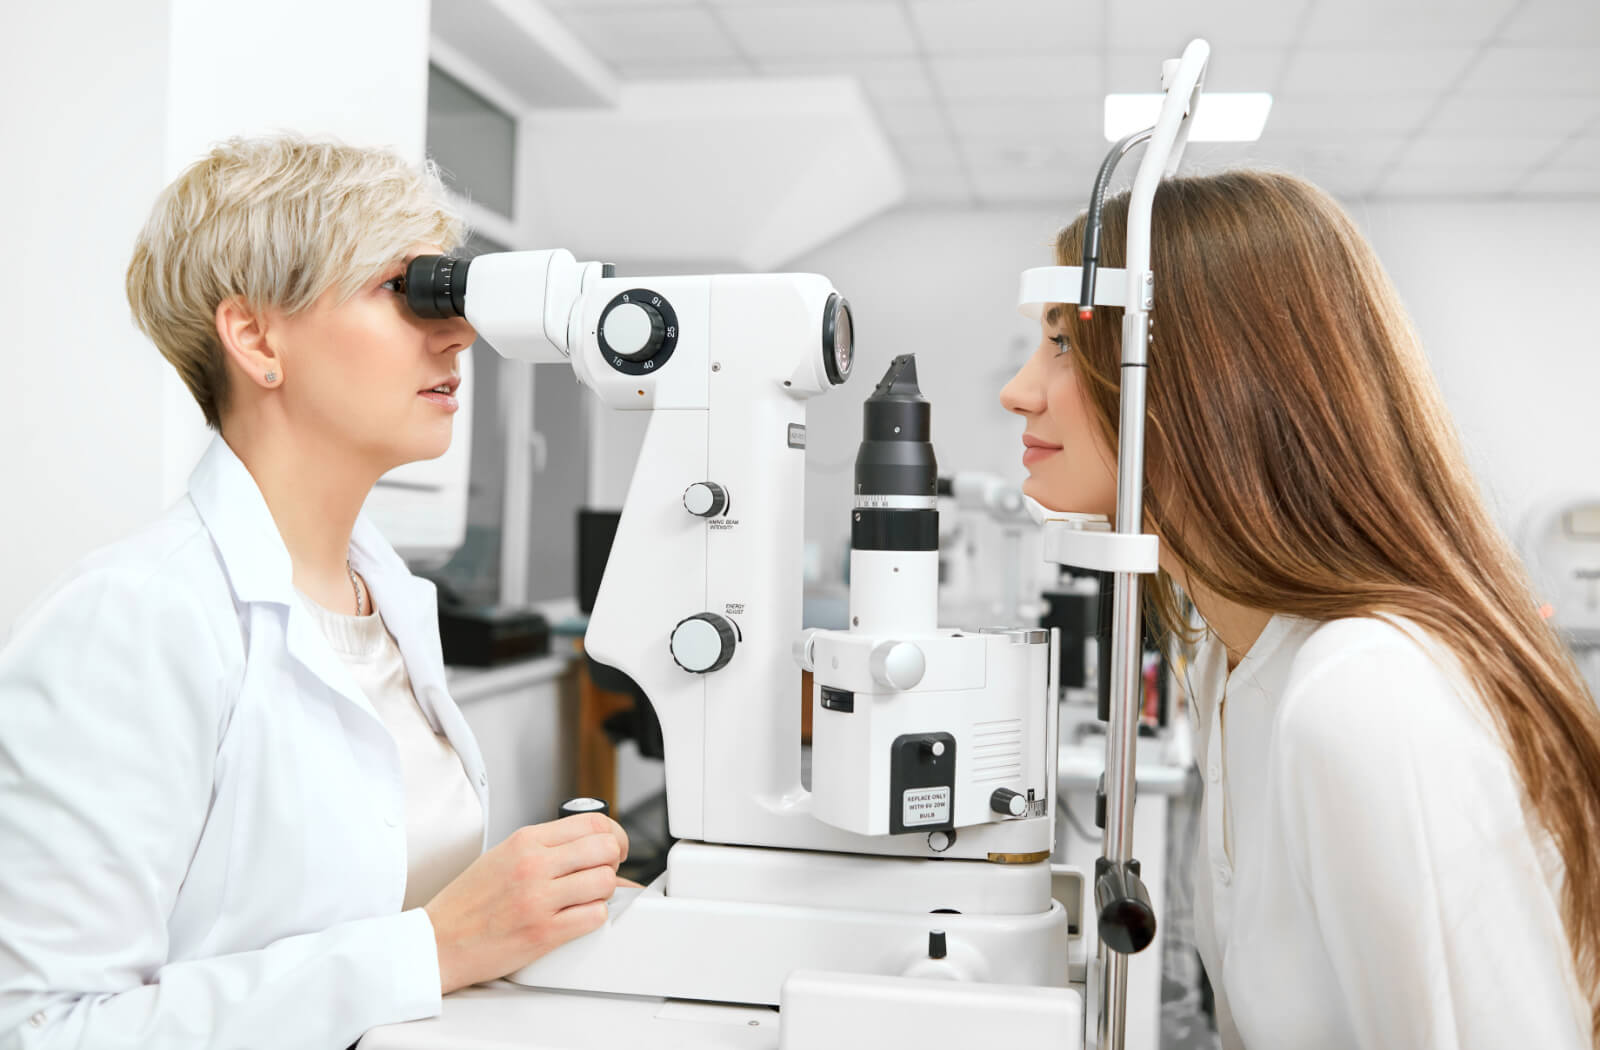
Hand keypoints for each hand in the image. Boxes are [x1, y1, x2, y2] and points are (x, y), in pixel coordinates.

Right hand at [423, 813, 628, 993]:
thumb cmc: (467, 903)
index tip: (614, 847)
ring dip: (604, 892)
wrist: (438, 941)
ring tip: (587, 897)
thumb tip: (590, 845)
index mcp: (525, 840)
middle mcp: (534, 865)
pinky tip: (578, 917)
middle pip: (605, 849)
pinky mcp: (544, 932)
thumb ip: (545, 846)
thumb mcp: (503, 855)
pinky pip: (595, 916)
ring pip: (605, 882)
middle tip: (604, 872)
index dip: (613, 835)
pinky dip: (594, 917)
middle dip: (613, 861)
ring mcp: (539, 898)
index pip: (592, 822)